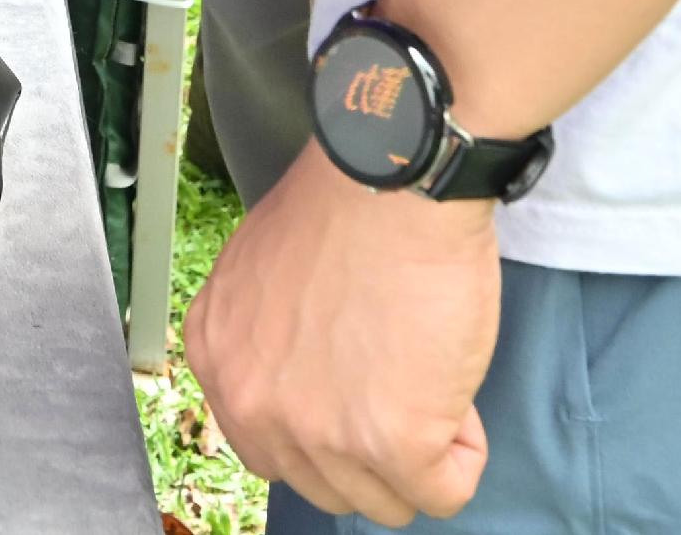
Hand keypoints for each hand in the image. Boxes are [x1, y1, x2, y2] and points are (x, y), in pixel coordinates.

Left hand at [186, 146, 497, 524]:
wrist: (393, 180)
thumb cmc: (343, 206)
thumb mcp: (262, 274)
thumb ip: (268, 340)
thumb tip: (307, 380)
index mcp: (218, 357)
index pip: (270, 448)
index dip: (328, 422)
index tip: (358, 383)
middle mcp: (253, 404)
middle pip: (326, 485)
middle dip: (373, 448)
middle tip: (402, 380)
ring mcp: (318, 430)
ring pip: (384, 500)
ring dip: (420, 452)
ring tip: (430, 378)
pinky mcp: (391, 440)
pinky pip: (443, 492)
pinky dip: (463, 454)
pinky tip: (455, 393)